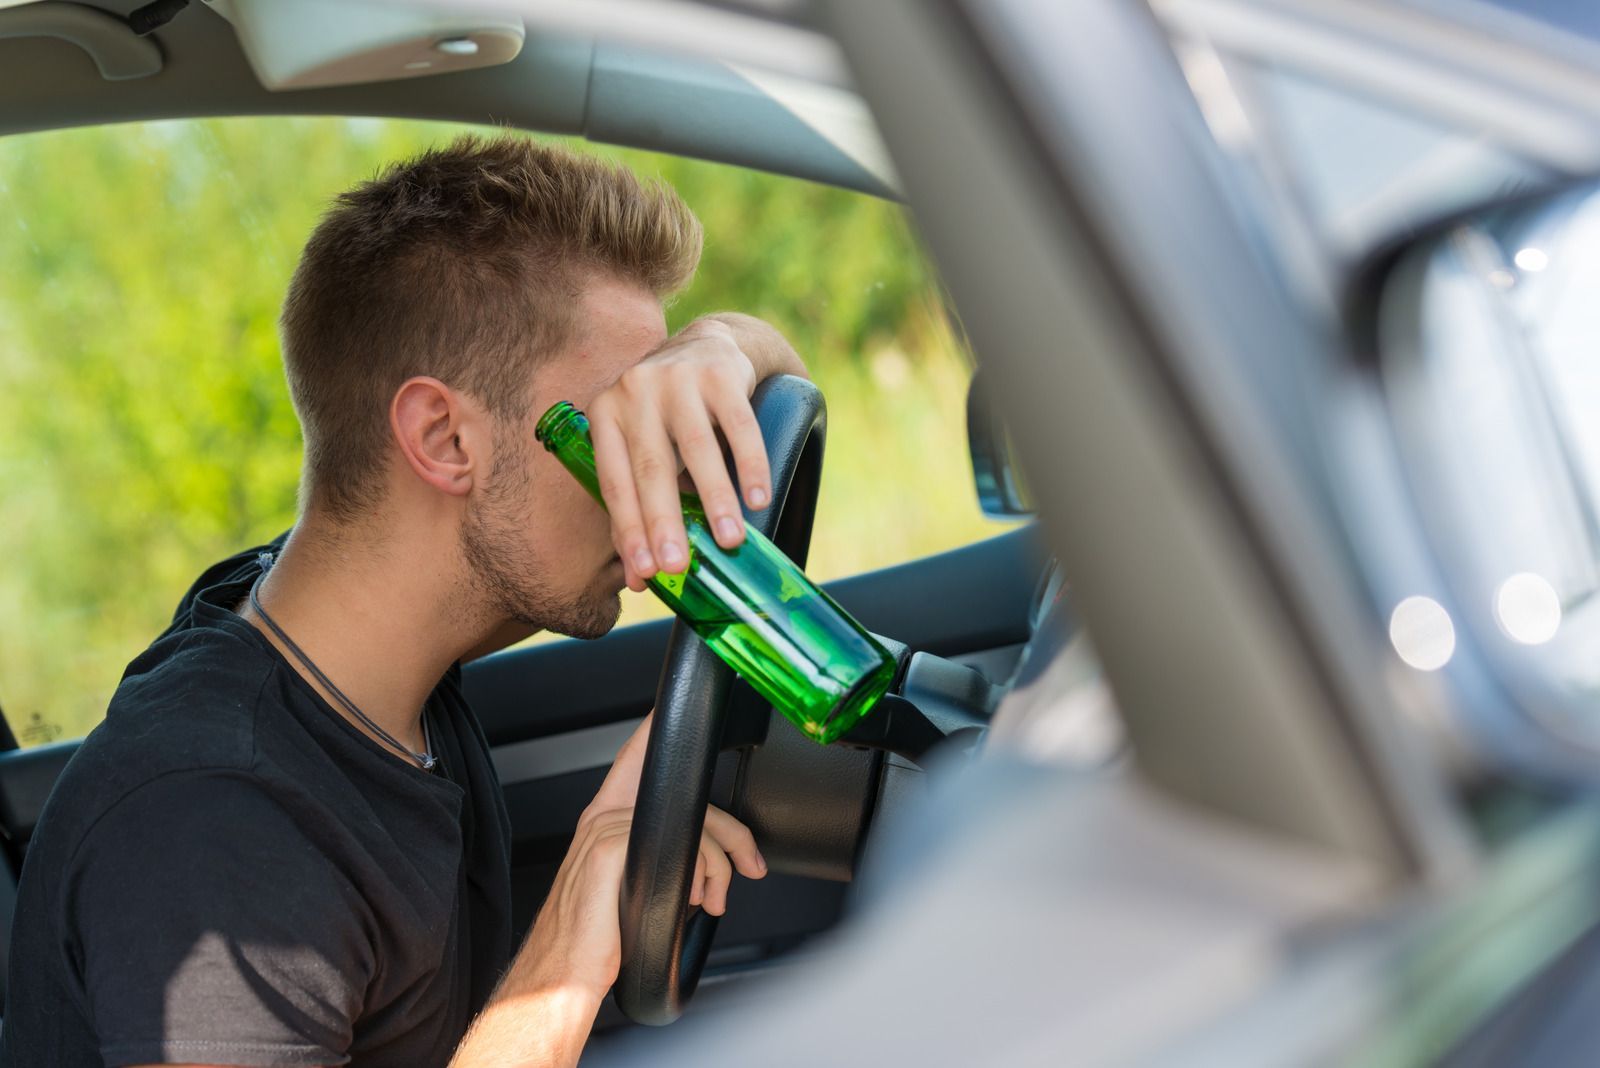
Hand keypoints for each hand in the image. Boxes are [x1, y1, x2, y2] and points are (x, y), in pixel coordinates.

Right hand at [515, 714, 766, 997]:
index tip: (666, 707)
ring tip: (712, 900)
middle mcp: (604, 817)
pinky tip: (688, 901)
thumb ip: (663, 857)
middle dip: (733, 836)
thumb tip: (712, 861)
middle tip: (749, 866)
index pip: (635, 759)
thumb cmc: (596, 939)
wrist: (560, 977)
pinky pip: (684, 847)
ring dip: (718, 869)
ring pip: (695, 827)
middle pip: (690, 800)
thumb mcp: (635, 888)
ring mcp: (605, 829)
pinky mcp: (610, 848)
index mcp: (606, 820)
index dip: (653, 726)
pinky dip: (700, 875)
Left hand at [587, 315, 803, 590]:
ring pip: (697, 448)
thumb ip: (638, 503)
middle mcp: (635, 391)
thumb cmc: (669, 417)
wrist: (709, 345)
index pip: (614, 481)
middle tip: (678, 566)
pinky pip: (739, 426)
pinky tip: (760, 498)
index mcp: (606, 414)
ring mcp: (677, 378)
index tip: (646, 573)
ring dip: (715, 499)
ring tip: (730, 541)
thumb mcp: (642, 446)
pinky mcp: (720, 372)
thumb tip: (639, 580)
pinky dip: (751, 464)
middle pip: (651, 467)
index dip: (628, 529)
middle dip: (664, 521)